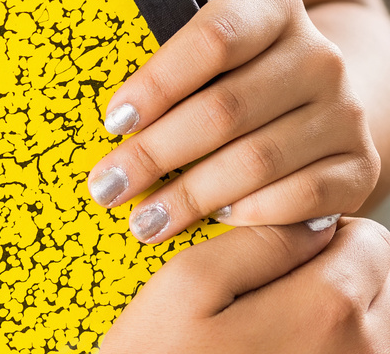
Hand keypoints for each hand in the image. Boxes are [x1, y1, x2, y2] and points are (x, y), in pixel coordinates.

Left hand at [86, 0, 378, 241]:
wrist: (320, 99)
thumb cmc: (240, 71)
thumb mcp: (214, 49)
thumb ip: (174, 65)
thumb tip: (113, 119)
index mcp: (276, 6)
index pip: (212, 40)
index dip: (158, 82)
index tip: (113, 121)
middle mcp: (320, 55)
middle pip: (225, 108)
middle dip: (157, 153)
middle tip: (108, 186)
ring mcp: (345, 112)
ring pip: (256, 160)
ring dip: (191, 197)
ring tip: (143, 219)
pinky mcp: (359, 166)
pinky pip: (297, 200)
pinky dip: (249, 215)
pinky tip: (212, 225)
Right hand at [98, 219, 389, 352]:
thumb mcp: (190, 283)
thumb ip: (259, 241)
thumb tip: (313, 221)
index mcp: (328, 310)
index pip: (367, 239)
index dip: (323, 229)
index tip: (279, 245)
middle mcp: (360, 353)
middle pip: (380, 280)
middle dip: (340, 267)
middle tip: (278, 281)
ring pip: (377, 320)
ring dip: (342, 308)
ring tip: (280, 319)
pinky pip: (360, 353)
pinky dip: (334, 342)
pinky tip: (284, 348)